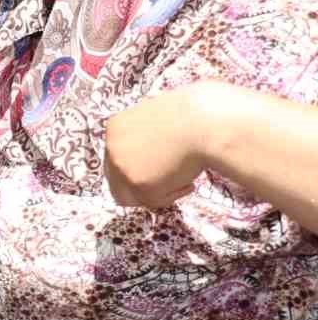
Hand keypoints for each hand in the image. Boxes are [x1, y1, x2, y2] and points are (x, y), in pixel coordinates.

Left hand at [105, 83, 216, 207]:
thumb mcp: (159, 120)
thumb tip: (149, 158)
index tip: (156, 170)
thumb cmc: (194, 118)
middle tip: (168, 183)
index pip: (114, 158)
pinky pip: (153, 201)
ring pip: (131, 196)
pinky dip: (172, 195)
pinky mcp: (139, 185)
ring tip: (184, 179)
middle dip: (140, 185)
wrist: (208, 125)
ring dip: (155, 192)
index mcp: (116, 128)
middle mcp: (112, 148)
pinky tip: (189, 182)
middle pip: (116, 180)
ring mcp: (122, 167)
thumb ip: (146, 137)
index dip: (136, 167)